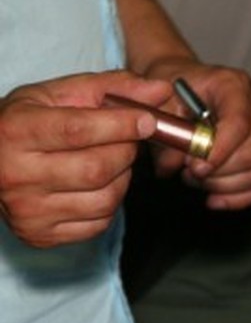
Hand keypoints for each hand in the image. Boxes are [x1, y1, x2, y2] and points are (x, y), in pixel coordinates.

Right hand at [0, 71, 170, 246]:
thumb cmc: (28, 122)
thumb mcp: (60, 94)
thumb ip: (113, 87)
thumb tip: (162, 89)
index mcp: (16, 132)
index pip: (78, 130)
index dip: (121, 125)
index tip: (147, 119)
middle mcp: (16, 175)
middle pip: (98, 168)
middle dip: (126, 150)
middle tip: (126, 139)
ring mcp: (27, 211)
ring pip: (105, 199)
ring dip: (123, 177)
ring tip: (109, 160)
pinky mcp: (40, 235)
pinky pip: (99, 222)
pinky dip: (110, 202)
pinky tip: (96, 185)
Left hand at [142, 58, 250, 209]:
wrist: (178, 85)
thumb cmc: (169, 91)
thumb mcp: (157, 102)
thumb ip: (164, 130)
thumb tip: (173, 163)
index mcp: (233, 85)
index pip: (238, 124)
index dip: (218, 151)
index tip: (194, 167)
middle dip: (216, 172)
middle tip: (186, 171)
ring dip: (221, 185)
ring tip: (193, 176)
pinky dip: (236, 197)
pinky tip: (212, 198)